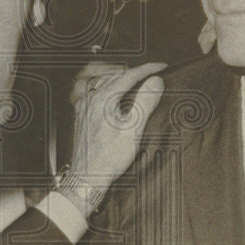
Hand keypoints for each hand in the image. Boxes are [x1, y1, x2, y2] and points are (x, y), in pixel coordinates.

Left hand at [69, 61, 166, 190]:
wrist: (87, 178)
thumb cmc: (108, 159)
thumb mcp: (133, 130)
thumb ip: (145, 102)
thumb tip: (155, 81)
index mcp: (103, 100)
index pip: (129, 75)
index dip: (148, 69)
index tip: (163, 67)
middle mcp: (91, 100)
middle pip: (116, 76)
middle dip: (136, 72)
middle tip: (153, 73)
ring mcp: (84, 107)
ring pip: (104, 82)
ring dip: (121, 78)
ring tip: (136, 80)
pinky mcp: (82, 115)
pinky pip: (95, 92)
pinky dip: (108, 87)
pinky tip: (113, 94)